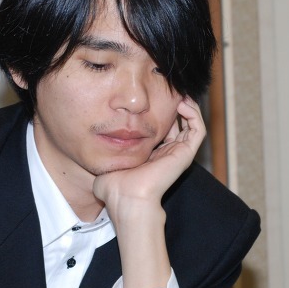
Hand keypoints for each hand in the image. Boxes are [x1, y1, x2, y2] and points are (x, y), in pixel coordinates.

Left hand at [92, 97, 205, 215]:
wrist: (127, 197)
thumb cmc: (115, 187)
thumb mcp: (107, 162)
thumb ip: (104, 153)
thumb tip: (92, 147)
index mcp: (152, 156)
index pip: (161, 130)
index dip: (158, 113)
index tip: (149, 98)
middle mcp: (167, 154)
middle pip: (178, 124)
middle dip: (173, 106)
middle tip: (167, 90)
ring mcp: (178, 154)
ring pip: (192, 125)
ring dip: (187, 106)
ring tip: (178, 92)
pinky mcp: (185, 154)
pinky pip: (197, 129)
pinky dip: (193, 114)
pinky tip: (181, 102)